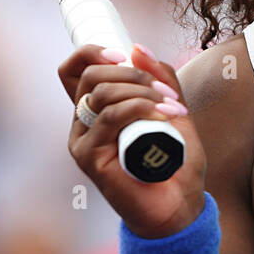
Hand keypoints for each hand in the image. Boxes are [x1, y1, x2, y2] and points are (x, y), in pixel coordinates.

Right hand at [58, 42, 207, 239]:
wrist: (179, 205)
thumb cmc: (174, 161)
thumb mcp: (173, 109)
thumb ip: (161, 79)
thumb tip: (137, 48)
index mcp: (98, 109)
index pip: (74, 69)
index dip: (91, 52)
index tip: (123, 54)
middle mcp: (83, 122)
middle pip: (90, 75)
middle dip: (133, 74)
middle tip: (166, 92)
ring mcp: (83, 140)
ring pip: (101, 93)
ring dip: (142, 91)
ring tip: (172, 107)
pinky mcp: (88, 157)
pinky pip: (110, 117)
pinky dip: (139, 108)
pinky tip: (163, 116)